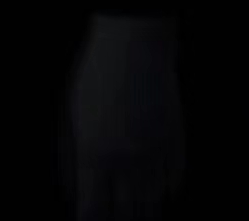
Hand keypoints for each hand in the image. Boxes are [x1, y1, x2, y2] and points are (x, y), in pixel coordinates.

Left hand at [62, 15, 185, 220]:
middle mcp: (126, 161)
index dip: (91, 220)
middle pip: (126, 211)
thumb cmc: (96, 74)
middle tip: (114, 216)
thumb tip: (75, 186)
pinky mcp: (175, 143)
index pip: (93, 209)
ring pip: (152, 201)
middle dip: (119, 219)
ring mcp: (154, 154)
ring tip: (137, 212)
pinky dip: (166, 189)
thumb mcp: (73, 112)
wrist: (134, 46)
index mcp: (95, 154)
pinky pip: (173, 180)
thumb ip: (74, 152)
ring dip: (144, 210)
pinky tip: (159, 190)